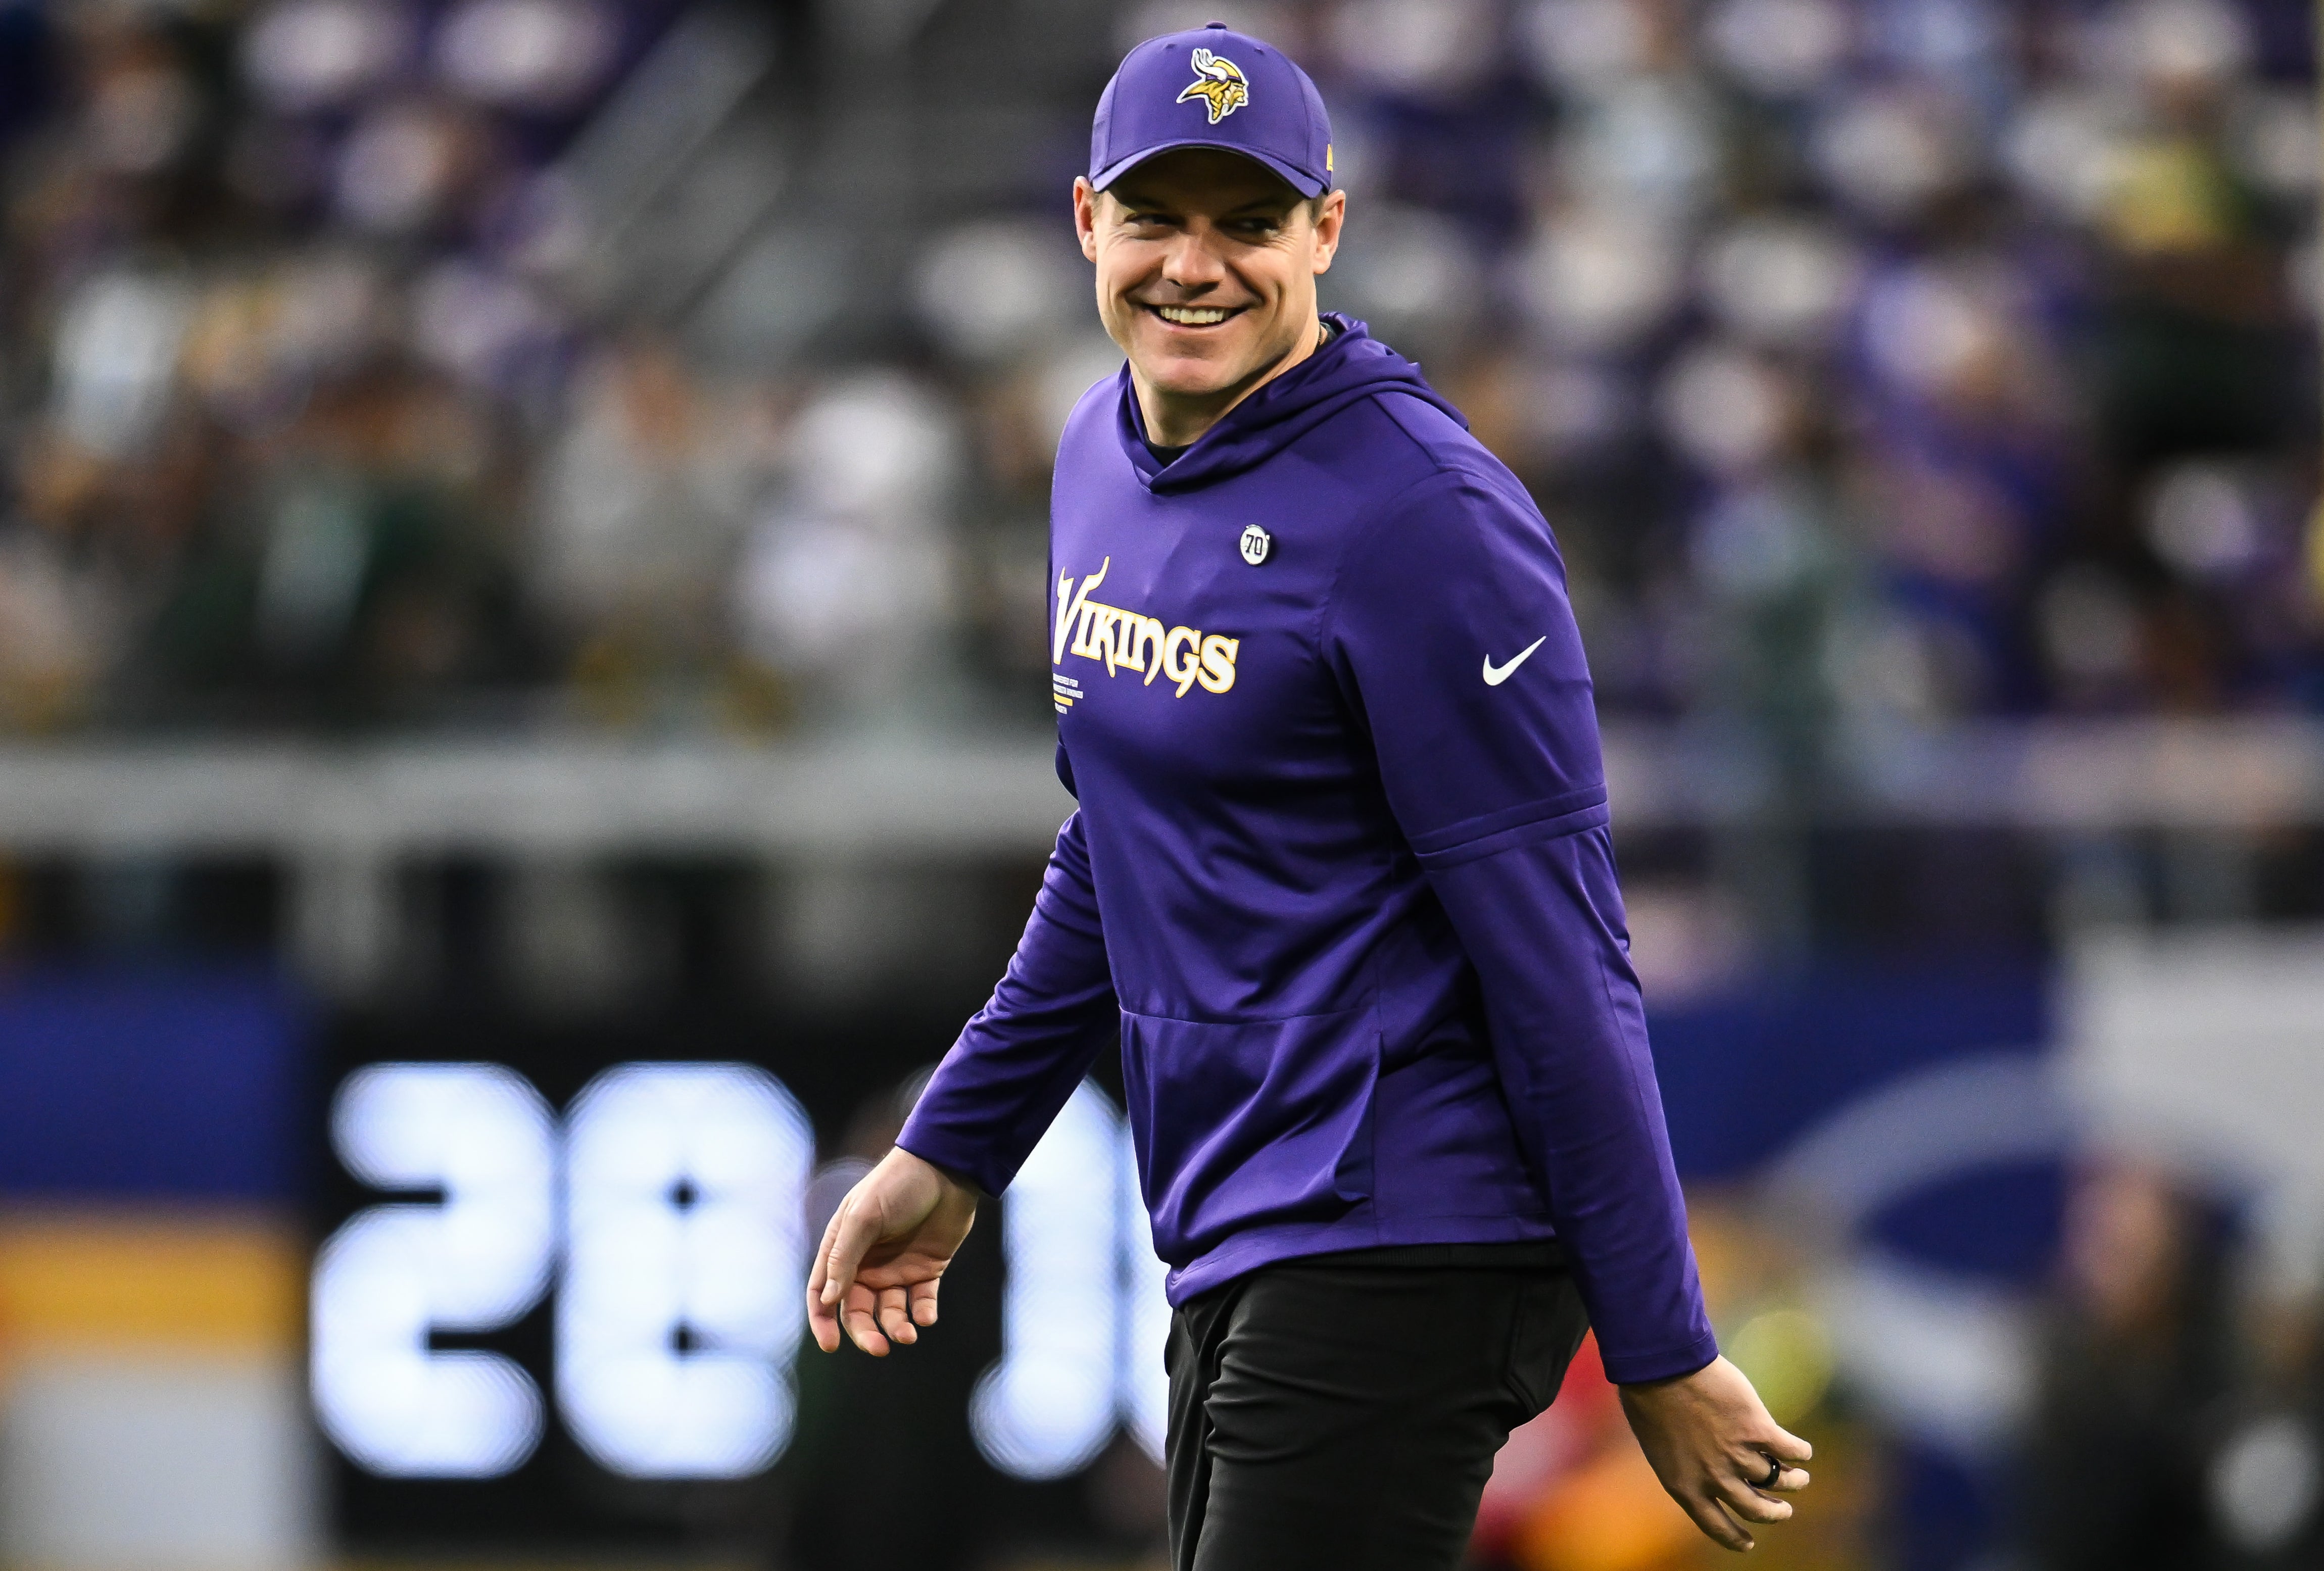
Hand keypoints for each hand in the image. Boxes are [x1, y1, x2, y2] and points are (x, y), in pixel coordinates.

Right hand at [806, 1147, 979, 1356]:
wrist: (947, 1168)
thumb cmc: (898, 1185)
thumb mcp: (864, 1216)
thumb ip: (845, 1257)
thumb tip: (828, 1300)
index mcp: (843, 1249)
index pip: (824, 1293)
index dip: (823, 1321)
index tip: (831, 1346)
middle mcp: (867, 1263)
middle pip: (857, 1310)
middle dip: (865, 1333)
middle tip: (879, 1348)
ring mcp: (896, 1268)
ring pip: (889, 1311)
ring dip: (896, 1327)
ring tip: (908, 1334)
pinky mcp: (927, 1269)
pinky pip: (921, 1301)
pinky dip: (923, 1314)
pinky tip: (926, 1317)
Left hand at [1619, 1355, 1812, 1551]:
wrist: (1661, 1366)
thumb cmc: (1650, 1396)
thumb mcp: (1659, 1445)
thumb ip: (1684, 1463)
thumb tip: (1703, 1466)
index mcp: (1684, 1486)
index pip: (1715, 1526)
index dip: (1734, 1538)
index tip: (1748, 1542)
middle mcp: (1714, 1478)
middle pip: (1756, 1509)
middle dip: (1774, 1514)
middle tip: (1783, 1511)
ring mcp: (1738, 1455)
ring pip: (1778, 1480)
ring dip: (1793, 1481)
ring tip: (1800, 1477)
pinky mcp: (1759, 1430)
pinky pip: (1790, 1450)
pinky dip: (1801, 1453)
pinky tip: (1803, 1451)